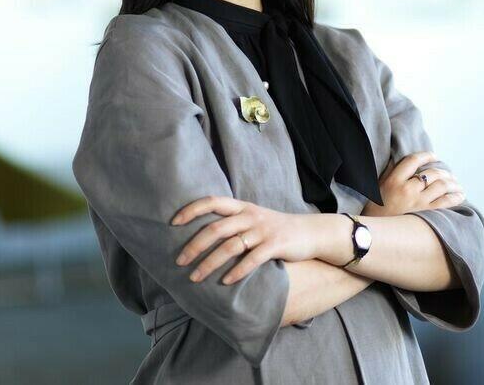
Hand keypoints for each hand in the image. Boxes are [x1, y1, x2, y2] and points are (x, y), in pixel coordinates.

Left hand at [171, 196, 318, 284]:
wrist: (309, 232)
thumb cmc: (275, 228)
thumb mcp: (253, 218)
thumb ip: (232, 222)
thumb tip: (201, 234)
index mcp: (242, 207)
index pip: (212, 201)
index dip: (192, 210)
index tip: (173, 222)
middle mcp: (250, 215)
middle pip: (216, 228)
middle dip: (195, 245)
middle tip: (179, 261)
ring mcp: (263, 230)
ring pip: (230, 246)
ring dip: (210, 263)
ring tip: (195, 277)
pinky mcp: (275, 245)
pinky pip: (252, 259)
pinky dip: (237, 271)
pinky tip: (225, 283)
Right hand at [362, 151, 465, 216]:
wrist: (376, 234)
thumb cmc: (376, 210)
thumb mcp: (378, 187)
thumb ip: (390, 172)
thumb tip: (399, 158)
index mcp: (394, 180)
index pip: (413, 161)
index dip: (426, 156)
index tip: (434, 156)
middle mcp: (408, 189)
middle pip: (431, 173)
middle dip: (443, 171)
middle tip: (448, 174)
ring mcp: (418, 203)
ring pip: (441, 186)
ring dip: (452, 182)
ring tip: (456, 183)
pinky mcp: (426, 215)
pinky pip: (446, 203)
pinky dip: (455, 197)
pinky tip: (460, 194)